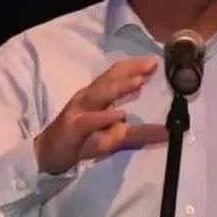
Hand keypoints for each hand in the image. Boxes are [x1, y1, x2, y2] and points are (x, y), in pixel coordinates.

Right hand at [34, 57, 167, 173]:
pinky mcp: (72, 128)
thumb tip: (168, 133)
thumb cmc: (82, 140)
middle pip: (109, 79)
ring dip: (119, 87)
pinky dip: (103, 117)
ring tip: (138, 82)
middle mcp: (87, 98)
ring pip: (99, 94)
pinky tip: (118, 114)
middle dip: (130, 70)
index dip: (134, 66)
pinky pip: (89, 121)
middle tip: (151, 64)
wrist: (48, 155)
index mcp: (96, 94)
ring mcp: (79, 111)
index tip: (154, 62)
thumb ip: (139, 133)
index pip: (115, 75)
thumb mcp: (114, 137)